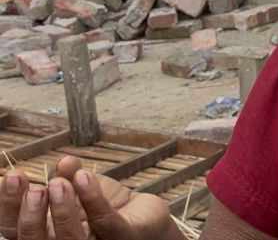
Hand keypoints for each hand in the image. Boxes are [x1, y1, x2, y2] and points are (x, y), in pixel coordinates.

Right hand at [0, 155, 179, 238]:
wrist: (147, 220)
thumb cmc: (107, 210)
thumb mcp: (82, 190)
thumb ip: (68, 176)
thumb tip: (63, 162)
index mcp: (48, 236)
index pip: (16, 230)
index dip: (8, 205)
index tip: (13, 176)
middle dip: (31, 214)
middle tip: (37, 188)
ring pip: (70, 238)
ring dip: (62, 209)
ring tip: (59, 182)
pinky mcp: (124, 237)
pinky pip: (106, 222)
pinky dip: (93, 199)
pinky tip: (85, 176)